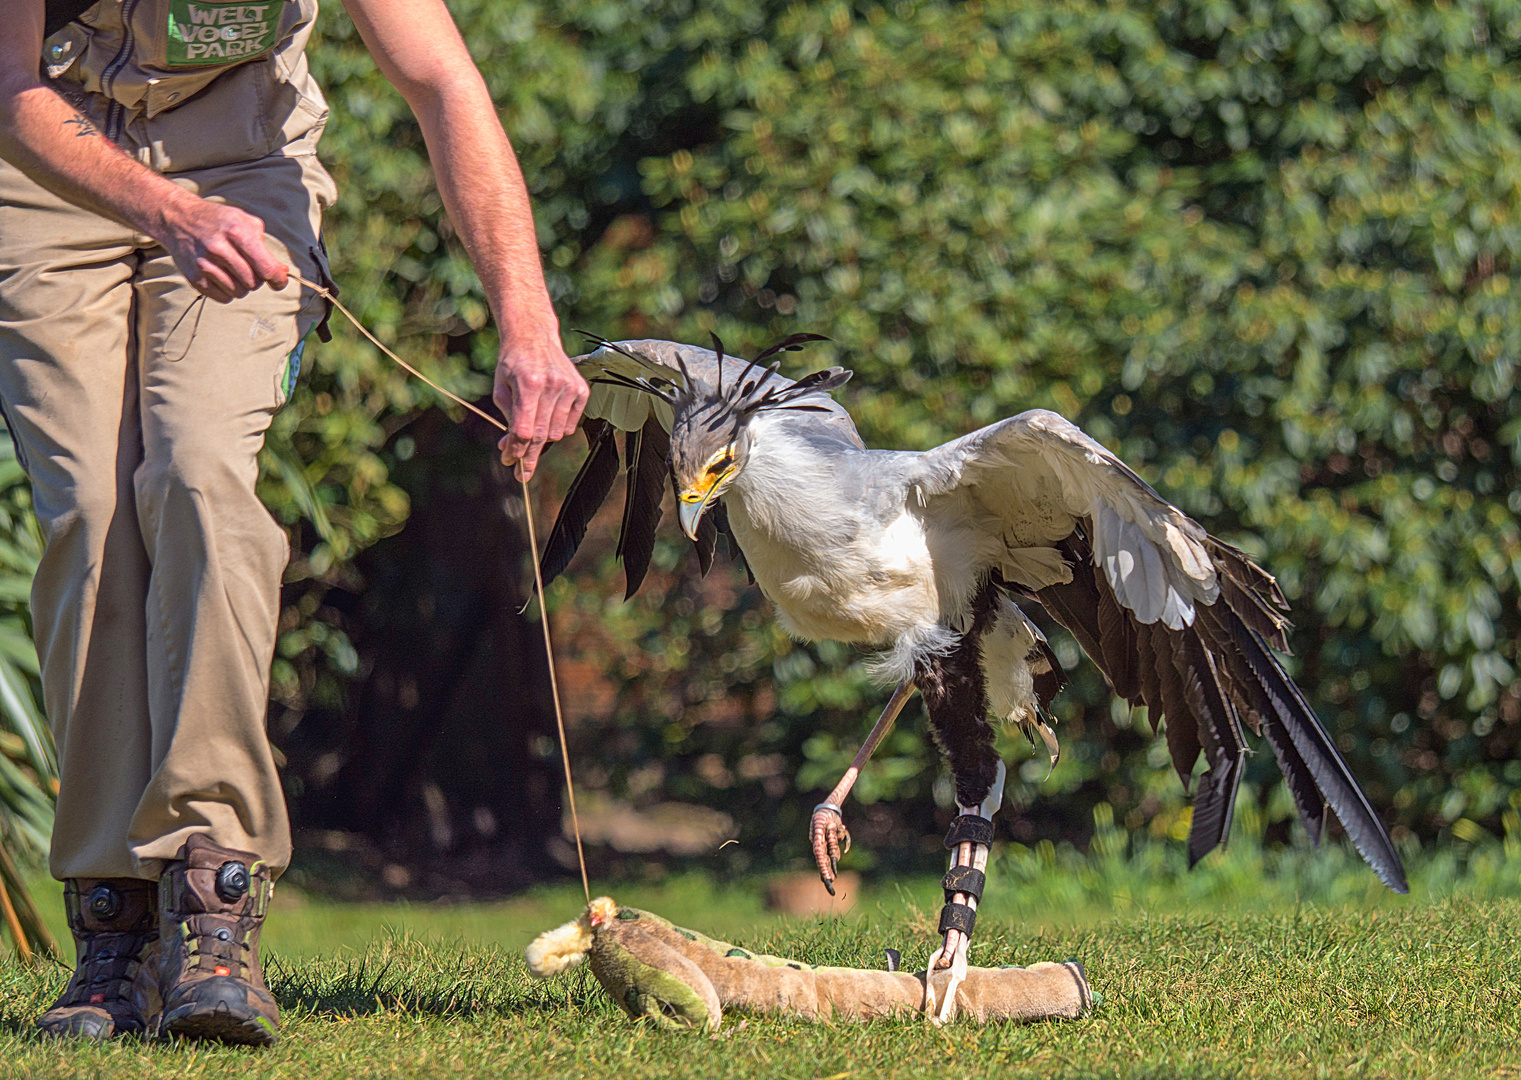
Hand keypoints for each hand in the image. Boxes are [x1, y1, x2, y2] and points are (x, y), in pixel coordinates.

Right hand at [159, 195, 288, 302]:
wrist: (178, 218)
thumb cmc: (219, 220)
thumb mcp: (244, 221)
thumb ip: (265, 246)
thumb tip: (283, 272)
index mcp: (236, 232)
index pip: (266, 268)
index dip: (278, 279)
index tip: (278, 281)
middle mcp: (219, 248)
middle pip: (253, 283)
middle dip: (257, 279)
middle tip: (249, 268)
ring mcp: (204, 264)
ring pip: (239, 292)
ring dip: (242, 286)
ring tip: (234, 271)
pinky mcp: (194, 277)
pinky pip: (223, 298)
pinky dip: (227, 292)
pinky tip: (222, 277)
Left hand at [493, 332, 588, 480]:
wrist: (534, 336)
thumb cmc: (514, 363)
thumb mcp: (501, 389)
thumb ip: (507, 419)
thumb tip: (511, 449)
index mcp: (529, 383)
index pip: (524, 430)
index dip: (516, 450)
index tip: (510, 462)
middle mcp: (552, 385)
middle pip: (541, 435)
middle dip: (529, 455)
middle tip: (521, 469)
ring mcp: (569, 387)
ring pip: (557, 434)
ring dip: (543, 439)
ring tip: (532, 430)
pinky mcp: (581, 390)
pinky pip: (570, 425)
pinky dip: (558, 428)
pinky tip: (548, 418)